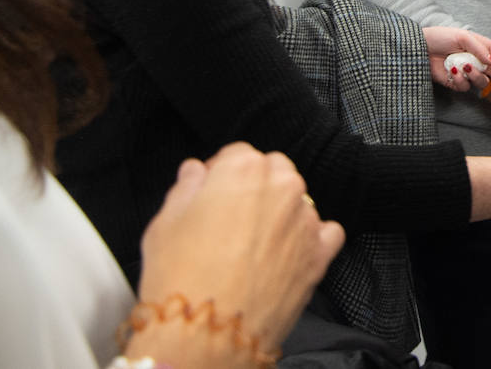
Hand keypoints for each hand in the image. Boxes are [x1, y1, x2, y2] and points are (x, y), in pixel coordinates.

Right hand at [127, 144, 344, 365]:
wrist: (205, 336)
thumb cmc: (180, 278)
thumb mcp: (164, 222)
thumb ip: (185, 187)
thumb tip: (194, 172)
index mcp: (243, 168)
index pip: (238, 154)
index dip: (221, 174)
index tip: (212, 192)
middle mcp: (281, 186)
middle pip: (273, 171)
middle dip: (255, 188)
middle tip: (230, 220)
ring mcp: (305, 220)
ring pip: (298, 201)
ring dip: (281, 212)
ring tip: (252, 245)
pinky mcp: (320, 255)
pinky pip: (326, 233)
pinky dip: (311, 239)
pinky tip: (287, 254)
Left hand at [424, 26, 490, 91]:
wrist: (420, 48)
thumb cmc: (441, 37)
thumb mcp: (462, 36)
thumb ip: (479, 48)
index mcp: (480, 47)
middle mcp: (477, 61)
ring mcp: (467, 73)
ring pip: (481, 81)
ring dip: (476, 76)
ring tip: (465, 67)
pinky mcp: (457, 83)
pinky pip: (465, 86)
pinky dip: (459, 79)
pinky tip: (452, 70)